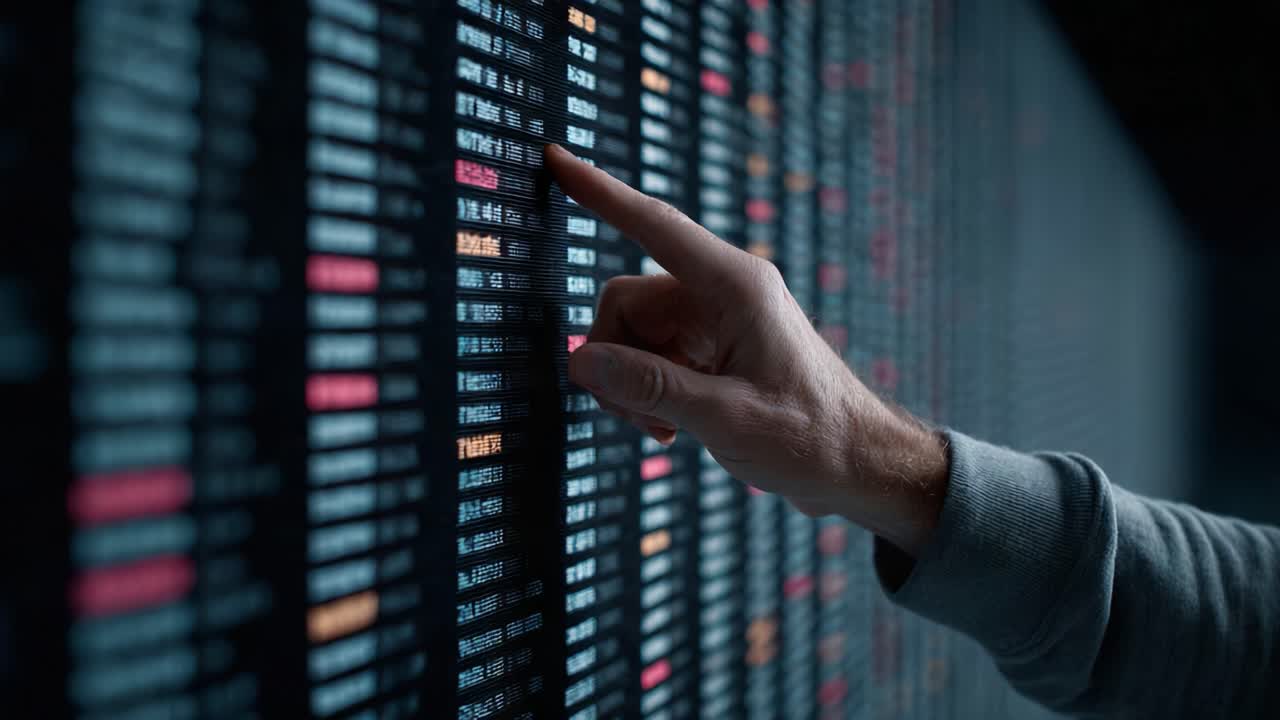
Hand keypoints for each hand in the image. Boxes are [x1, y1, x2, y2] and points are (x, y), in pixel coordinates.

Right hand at [546, 144, 948, 556]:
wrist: (860, 464)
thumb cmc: (812, 437)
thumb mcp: (725, 418)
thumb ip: (649, 387)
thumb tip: (580, 362)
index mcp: (736, 287)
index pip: (654, 225)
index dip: (599, 192)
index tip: (556, 158)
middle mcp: (723, 292)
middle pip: (627, 302)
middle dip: (614, 358)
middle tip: (633, 415)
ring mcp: (717, 319)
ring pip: (634, 333)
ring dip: (631, 383)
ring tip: (661, 429)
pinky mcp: (713, 347)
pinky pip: (653, 354)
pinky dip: (648, 389)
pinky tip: (670, 428)